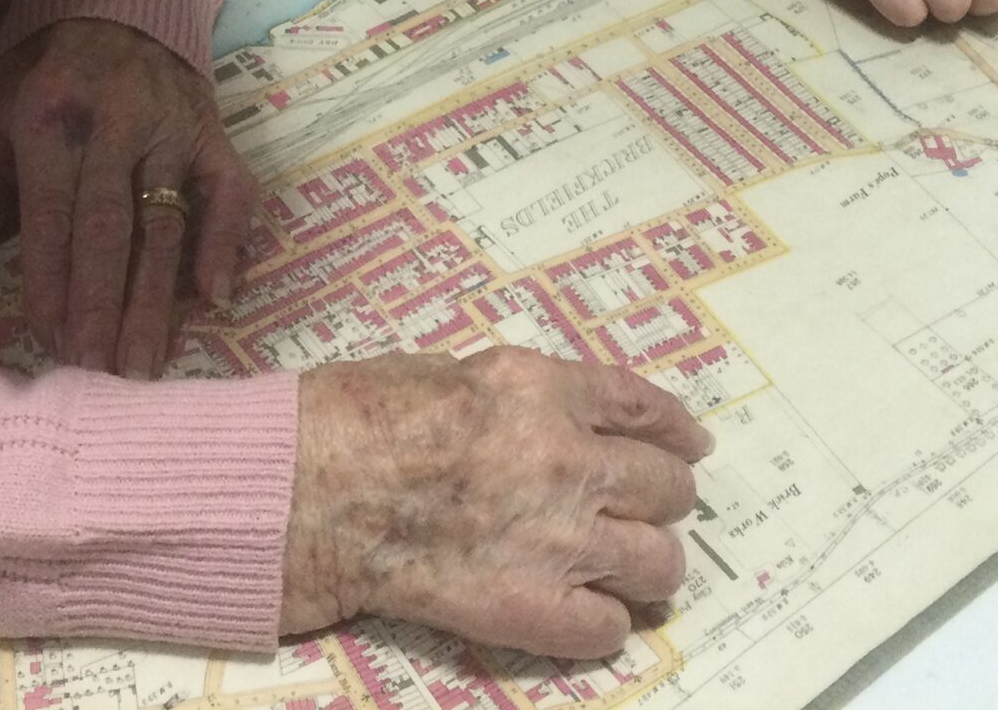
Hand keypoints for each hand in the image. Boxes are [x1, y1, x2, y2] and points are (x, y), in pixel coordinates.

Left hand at [0, 17, 257, 377]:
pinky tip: (216, 296)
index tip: (49, 341)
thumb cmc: (47, 68)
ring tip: (144, 361)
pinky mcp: (214, 133)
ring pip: (165, 224)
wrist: (120, 1)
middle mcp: (117, 126)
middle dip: (102, 306)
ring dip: (156, 299)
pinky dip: (227, 242)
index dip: (51, 281)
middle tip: (99, 370)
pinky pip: (230, 191)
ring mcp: (173, 132)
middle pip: (110, 229)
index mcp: (53, 120)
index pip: (52, 216)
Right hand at [281, 348, 713, 658]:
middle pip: (666, 486)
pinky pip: (609, 626)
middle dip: (663, 497)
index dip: (677, 428)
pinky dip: (603, 621)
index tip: (690, 442)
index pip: (643, 407)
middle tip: (646, 508)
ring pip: (658, 561)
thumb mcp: (442, 371)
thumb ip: (512, 394)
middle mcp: (565, 460)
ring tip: (626, 566)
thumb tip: (546, 416)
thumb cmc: (352, 419)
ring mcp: (556, 539)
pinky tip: (582, 610)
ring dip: (647, 562)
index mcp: (541, 390)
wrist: (307, 494)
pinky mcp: (532, 607)